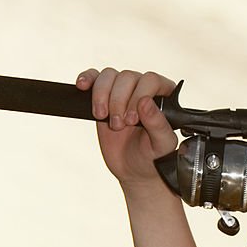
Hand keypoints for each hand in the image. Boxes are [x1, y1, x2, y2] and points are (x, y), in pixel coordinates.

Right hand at [77, 68, 178, 190]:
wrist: (134, 170)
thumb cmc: (153, 157)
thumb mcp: (161, 145)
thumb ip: (158, 124)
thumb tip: (145, 102)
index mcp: (164, 98)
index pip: (151, 80)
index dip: (139, 96)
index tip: (132, 119)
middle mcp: (144, 90)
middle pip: (127, 77)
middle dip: (118, 101)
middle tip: (119, 125)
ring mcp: (123, 92)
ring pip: (109, 76)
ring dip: (102, 95)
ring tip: (102, 117)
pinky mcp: (104, 96)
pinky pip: (95, 78)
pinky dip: (87, 78)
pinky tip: (83, 86)